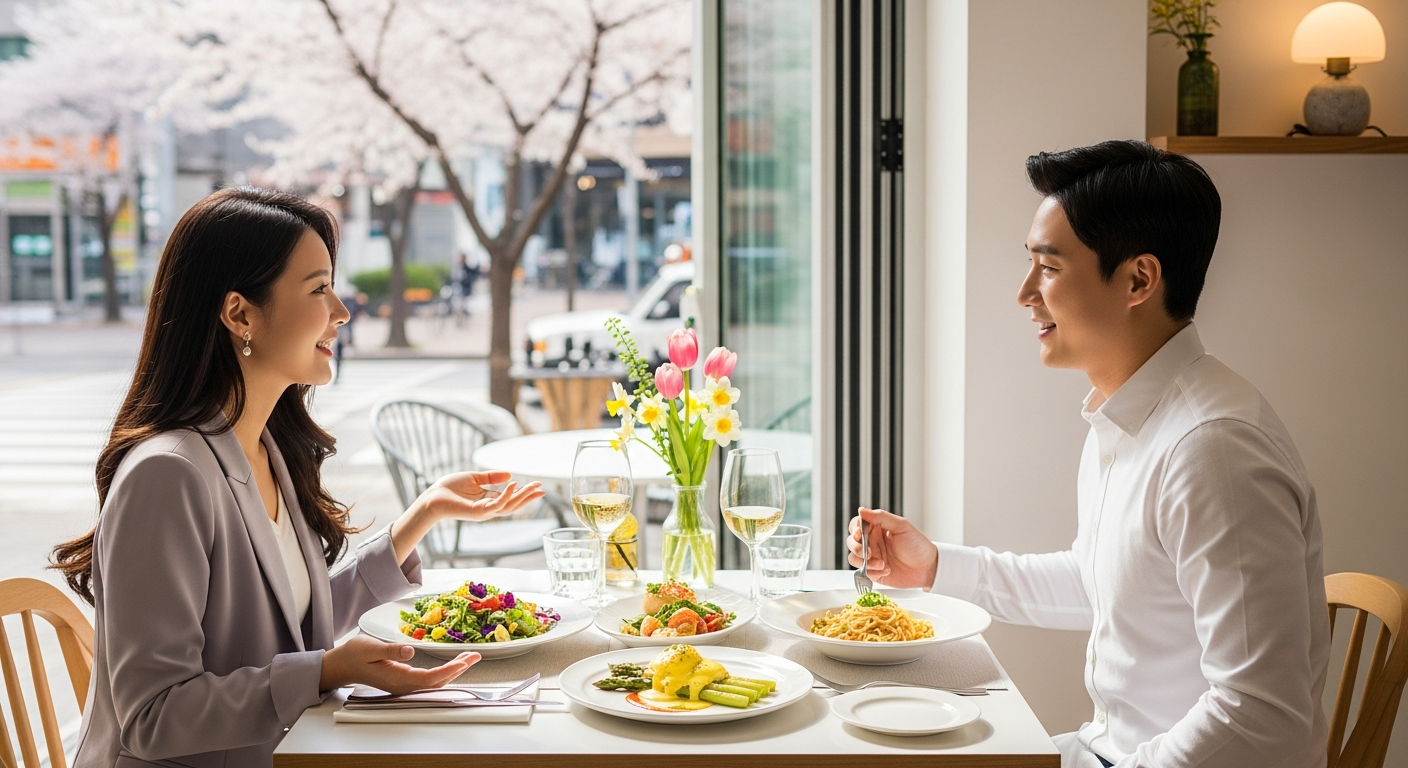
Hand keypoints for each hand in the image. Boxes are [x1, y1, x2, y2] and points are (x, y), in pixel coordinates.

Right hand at [318, 634, 479, 693]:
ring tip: (469, 658)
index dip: (448, 671)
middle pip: (436, 682)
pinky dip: (443, 672)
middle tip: (475, 656)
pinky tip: (451, 665)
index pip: (429, 678)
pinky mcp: (403, 681)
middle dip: (458, 670)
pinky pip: (428, 680)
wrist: (342, 665)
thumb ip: (390, 650)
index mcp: (396, 678)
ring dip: (453, 671)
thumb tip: (410, 651)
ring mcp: (403, 685)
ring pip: (434, 682)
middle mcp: (402, 685)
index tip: (464, 661)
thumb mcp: (370, 647)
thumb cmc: (354, 654)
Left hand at [420, 470, 545, 522]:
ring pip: (509, 506)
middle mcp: (488, 508)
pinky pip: (497, 504)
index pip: (510, 498)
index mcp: (488, 500)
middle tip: (542, 488)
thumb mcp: (474, 478)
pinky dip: (507, 495)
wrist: (432, 497)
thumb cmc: (449, 488)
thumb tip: (510, 474)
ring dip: (523, 496)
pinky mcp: (479, 512)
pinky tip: (515, 484)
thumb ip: (492, 477)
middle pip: (514, 504)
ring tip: (534, 486)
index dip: (524, 492)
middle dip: (528, 496)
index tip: (538, 486)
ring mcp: (485, 512)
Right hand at [845, 507, 938, 588]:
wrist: (927, 568)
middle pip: (851, 542)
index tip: (860, 534)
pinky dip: (872, 572)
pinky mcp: (873, 572)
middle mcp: (872, 542)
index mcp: (877, 528)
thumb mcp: (901, 526)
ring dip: (865, 561)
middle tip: (868, 552)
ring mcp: (872, 558)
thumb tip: (861, 510)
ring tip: (881, 564)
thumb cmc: (917, 545)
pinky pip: (863, 572)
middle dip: (856, 547)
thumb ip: (881, 517)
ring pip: (853, 557)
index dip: (855, 529)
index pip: (857, 524)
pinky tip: (887, 570)